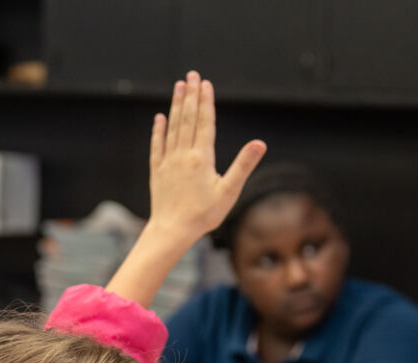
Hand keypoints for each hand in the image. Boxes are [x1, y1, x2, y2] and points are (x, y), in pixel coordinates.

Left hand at [147, 71, 266, 245]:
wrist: (173, 231)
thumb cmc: (204, 215)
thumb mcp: (229, 192)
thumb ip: (243, 165)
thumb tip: (260, 143)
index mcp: (202, 158)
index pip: (205, 123)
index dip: (206, 102)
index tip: (205, 83)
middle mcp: (183, 155)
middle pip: (187, 119)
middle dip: (190, 95)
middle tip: (192, 75)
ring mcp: (168, 162)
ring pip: (172, 127)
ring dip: (175, 106)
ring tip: (178, 87)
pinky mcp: (157, 171)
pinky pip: (157, 146)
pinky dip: (159, 130)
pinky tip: (159, 118)